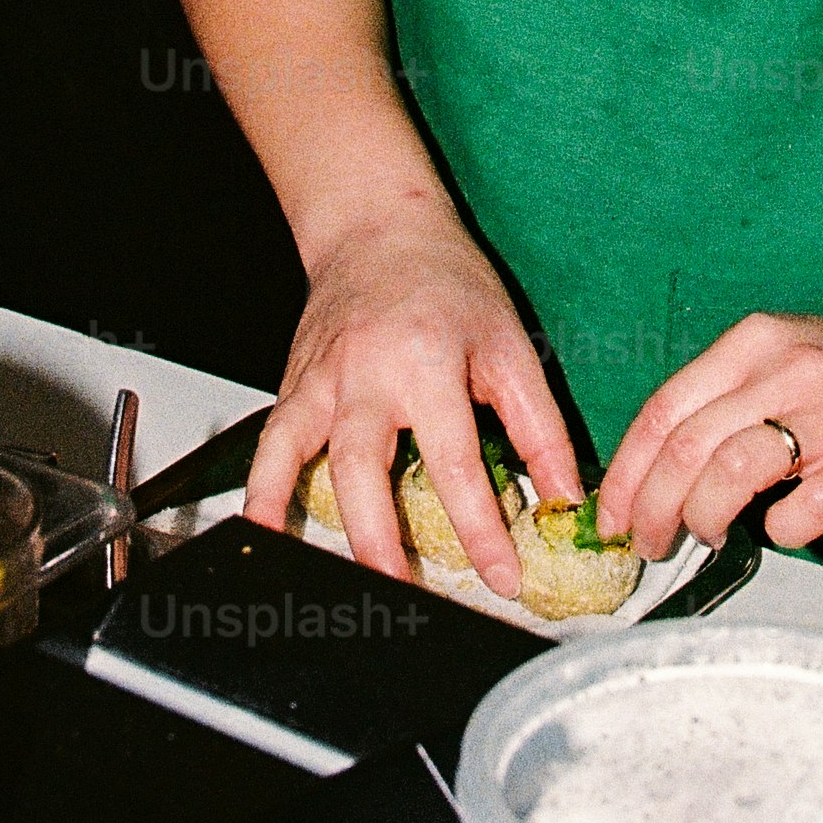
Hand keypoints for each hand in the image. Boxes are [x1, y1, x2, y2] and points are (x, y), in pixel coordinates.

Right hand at [243, 195, 584, 599]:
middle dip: (384, 541)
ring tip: (338, 584)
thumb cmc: (446, 282)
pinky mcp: (293, 386)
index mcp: (426, 362)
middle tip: (412, 595)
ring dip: (316, 523)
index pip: (455, 462)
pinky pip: (268, 445)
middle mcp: (365, 374)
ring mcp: (320, 380)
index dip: (481, 529)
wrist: (376, 227)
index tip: (503, 578)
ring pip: (304, 459)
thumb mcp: (509, 344)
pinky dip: (259, 492)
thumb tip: (562, 500)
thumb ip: (539, 427)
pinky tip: (260, 534)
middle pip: (364, 469)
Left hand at [597, 300, 822, 559]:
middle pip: (686, 446)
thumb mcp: (782, 362)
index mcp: (752, 344)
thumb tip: (653, 473)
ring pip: (729, 473)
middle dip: (653, 507)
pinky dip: (780, 531)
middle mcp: (784, 371)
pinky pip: (802, 511)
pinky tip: (782, 529)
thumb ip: (724, 402)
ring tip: (706, 535)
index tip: (612, 515)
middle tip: (648, 543)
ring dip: (703, 517)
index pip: (664, 408)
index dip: (628, 471)